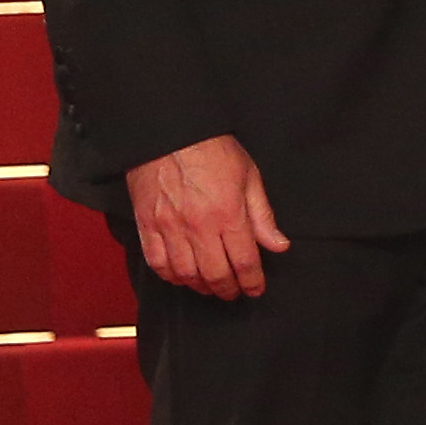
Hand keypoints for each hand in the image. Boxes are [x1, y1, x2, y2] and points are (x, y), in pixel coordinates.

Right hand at [126, 133, 286, 299]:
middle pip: (215, 275)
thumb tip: (278, 245)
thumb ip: (263, 216)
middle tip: (234, 292)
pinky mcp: (147, 225)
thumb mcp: (249, 176)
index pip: (244, 262)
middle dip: (228, 290)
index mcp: (228, 214)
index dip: (252, 282)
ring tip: (211, 285)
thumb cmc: (211, 149)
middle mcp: (198, 226)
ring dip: (200, 286)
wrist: (168, 132)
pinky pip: (157, 263)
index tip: (256, 289)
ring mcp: (169, 227)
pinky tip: (181, 275)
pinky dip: (171, 275)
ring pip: (185, 275)